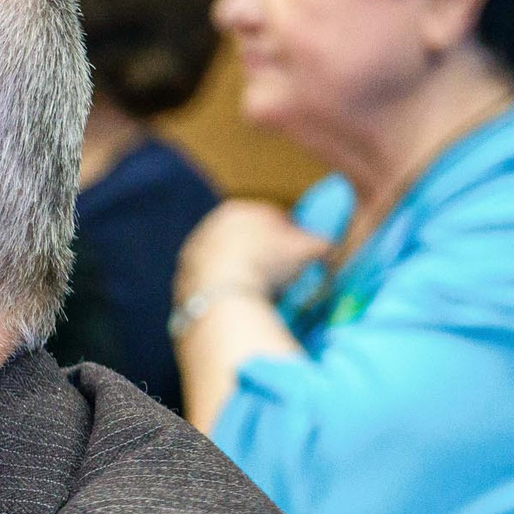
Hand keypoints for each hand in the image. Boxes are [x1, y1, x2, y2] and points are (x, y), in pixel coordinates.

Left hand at [174, 200, 330, 305]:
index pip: (271, 218)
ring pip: (225, 261)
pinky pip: (212, 284)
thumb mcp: (309, 250)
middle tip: (280, 276)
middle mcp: (211, 226)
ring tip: (260, 293)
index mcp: (241, 209)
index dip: (290, 237)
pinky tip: (238, 304)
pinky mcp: (182, 280)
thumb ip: (322, 244)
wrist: (224, 294)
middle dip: (262, 254)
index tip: (298, 257)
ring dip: (242, 273)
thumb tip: (331, 247)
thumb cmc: (270, 264)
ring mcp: (194, 253)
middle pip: (245, 239)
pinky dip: (225, 292)